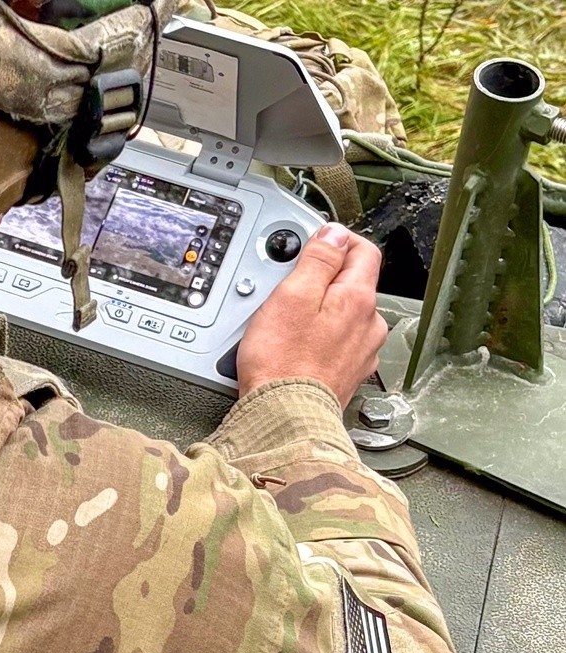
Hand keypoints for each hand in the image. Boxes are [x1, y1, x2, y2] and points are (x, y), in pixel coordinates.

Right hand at [236, 223, 387, 408]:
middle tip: (287, 288)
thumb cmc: (282, 363)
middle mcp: (370, 324)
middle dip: (323, 279)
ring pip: (346, 315)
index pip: (363, 250)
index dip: (337, 240)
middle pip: (353, 283)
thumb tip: (335, 234)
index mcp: (358, 299)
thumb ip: (318, 259)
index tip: (312, 244)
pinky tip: (297, 347)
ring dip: (322, 311)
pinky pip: (338, 342)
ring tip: (287, 323)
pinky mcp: (349, 373)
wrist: (285, 417)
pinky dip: (321, 338)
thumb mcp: (292, 296)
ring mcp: (363, 351)